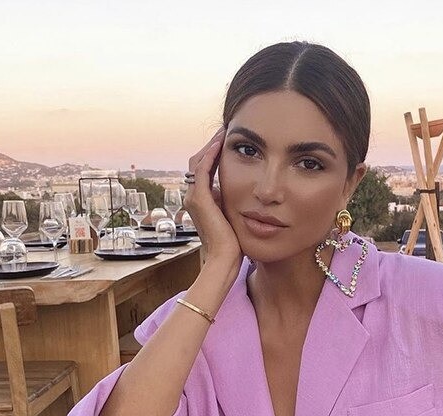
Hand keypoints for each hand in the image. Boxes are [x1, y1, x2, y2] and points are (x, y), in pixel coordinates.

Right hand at [183, 127, 241, 272]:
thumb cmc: (233, 244)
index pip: (204, 168)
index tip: (230, 140)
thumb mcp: (234, 216)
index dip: (214, 152)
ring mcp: (193, 197)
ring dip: (211, 145)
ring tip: (224, 131)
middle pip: (198, 161)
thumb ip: (234, 202)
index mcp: (201, 200)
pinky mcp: (199, 199)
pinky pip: (202, 169)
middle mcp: (193, 196)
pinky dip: (210, 154)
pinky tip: (222, 144)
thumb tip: (249, 193)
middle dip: (212, 144)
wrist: (225, 259)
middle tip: (226, 129)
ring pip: (198, 161)